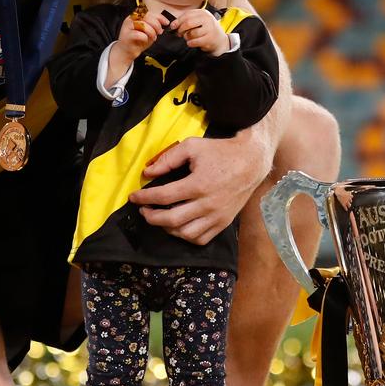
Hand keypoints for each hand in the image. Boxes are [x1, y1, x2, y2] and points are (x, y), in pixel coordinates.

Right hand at [113, 14, 166, 65]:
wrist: (127, 52)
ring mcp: (127, 27)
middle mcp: (130, 19)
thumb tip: (164, 22)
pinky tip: (145, 40)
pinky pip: (139, 34)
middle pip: (146, 17)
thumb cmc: (138, 41)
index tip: (166, 23)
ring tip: (153, 38)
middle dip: (156, 24)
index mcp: (136, 16)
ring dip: (151, 32)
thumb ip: (155, 26)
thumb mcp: (149, 32)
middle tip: (160, 32)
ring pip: (143, 24)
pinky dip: (145, 38)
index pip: (149, 12)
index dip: (159, 17)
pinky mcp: (126, 35)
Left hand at [130, 133, 268, 243]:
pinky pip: (201, 239)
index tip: (133, 197)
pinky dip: (186, 236)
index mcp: (198, 184)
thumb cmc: (220, 152)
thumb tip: (148, 173)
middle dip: (151, 216)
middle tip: (143, 210)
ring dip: (167, 228)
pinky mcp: (224, 223)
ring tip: (159, 218)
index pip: (163, 196)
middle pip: (171, 219)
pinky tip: (179, 226)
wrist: (251, 161)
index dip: (144, 198)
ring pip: (185, 233)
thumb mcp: (192, 146)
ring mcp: (216, 216)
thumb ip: (168, 159)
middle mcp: (207, 204)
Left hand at [170, 9, 228, 55]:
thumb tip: (174, 25)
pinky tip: (191, 42)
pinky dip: (190, 43)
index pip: (187, 14)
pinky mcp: (209, 39)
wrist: (220, 40)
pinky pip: (194, 41)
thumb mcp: (200, 21)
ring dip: (186, 37)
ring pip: (191, 33)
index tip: (173, 26)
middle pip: (188, 23)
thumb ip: (188, 20)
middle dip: (181, 29)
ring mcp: (209, 29)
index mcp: (203, 13)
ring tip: (188, 38)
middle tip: (179, 33)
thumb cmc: (207, 30)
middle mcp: (207, 19)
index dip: (178, 21)